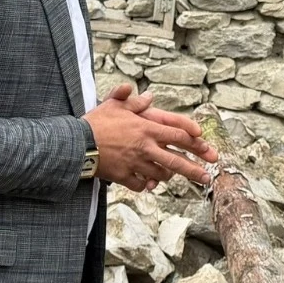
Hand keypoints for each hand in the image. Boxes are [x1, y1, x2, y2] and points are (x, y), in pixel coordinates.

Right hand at [83, 84, 218, 191]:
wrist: (76, 144)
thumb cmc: (96, 122)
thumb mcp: (115, 104)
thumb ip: (134, 100)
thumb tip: (148, 96)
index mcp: (146, 128)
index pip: (177, 134)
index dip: (194, 141)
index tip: (205, 145)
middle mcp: (145, 147)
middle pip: (176, 161)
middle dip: (194, 170)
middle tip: (207, 178)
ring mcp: (136, 163)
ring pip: (161, 175)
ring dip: (168, 176)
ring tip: (174, 178)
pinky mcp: (124, 177)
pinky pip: (141, 185)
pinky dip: (146, 186)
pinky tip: (148, 185)